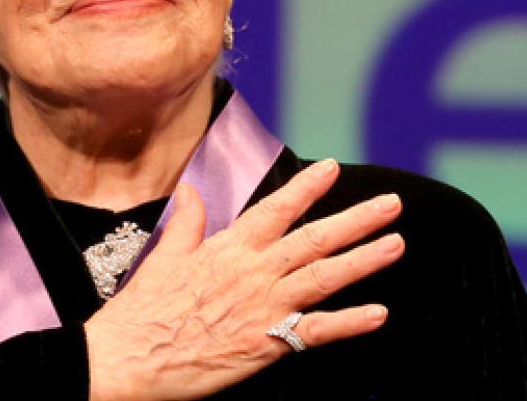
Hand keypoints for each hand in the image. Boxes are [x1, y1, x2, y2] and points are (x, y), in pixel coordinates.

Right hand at [84, 159, 403, 400]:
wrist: (130, 359)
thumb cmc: (143, 311)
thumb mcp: (164, 256)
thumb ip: (186, 222)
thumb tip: (191, 190)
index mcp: (229, 249)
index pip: (276, 209)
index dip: (306, 188)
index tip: (332, 168)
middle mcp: (254, 272)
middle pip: (314, 239)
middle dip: (356, 219)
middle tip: (391, 203)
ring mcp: (264, 307)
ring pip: (324, 277)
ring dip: (364, 260)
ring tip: (396, 243)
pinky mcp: (267, 344)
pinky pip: (316, 332)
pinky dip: (349, 323)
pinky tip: (379, 314)